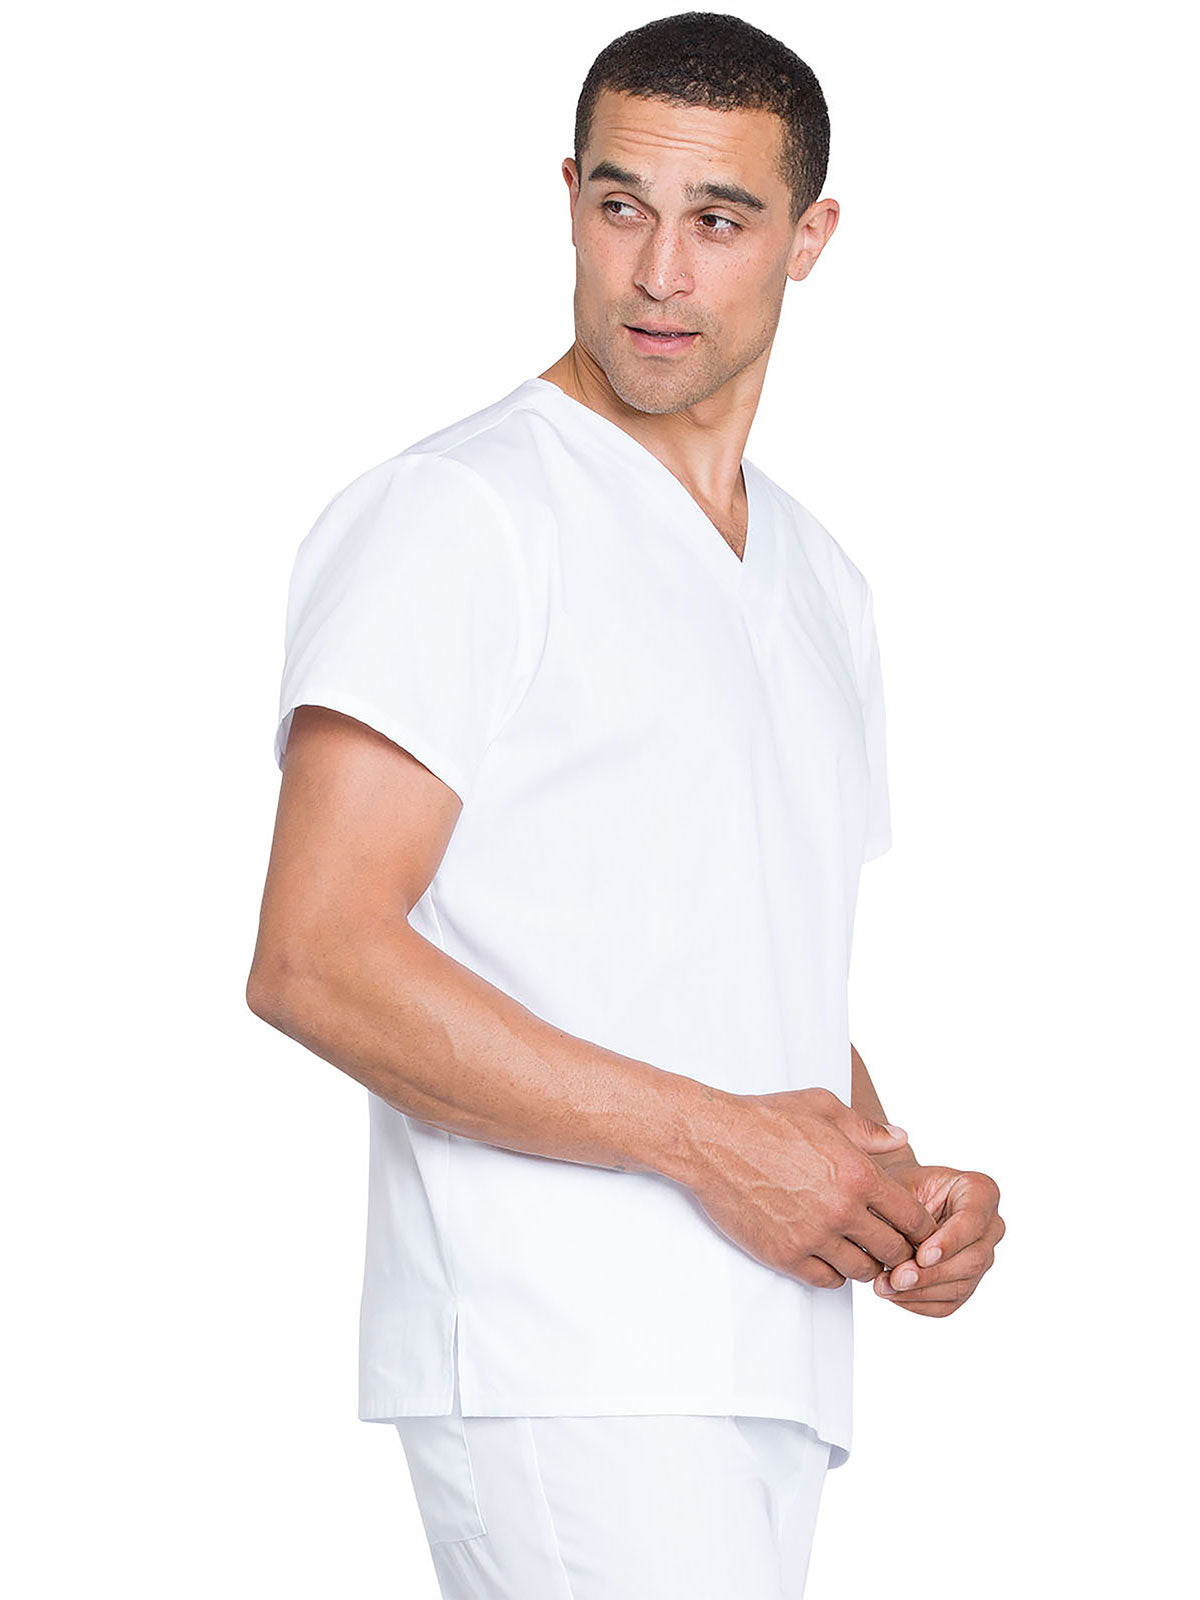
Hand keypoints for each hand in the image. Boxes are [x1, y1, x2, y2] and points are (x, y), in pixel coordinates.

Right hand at [687, 1087, 939, 1289]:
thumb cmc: (767, 1119)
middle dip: (897, 1248)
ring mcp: (812, 1237)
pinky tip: (827, 1254)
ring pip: (862, 1271)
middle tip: (887, 1241)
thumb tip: (901, 1139)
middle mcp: (841, 1211)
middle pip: (893, 1251)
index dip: (919, 1226)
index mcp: (859, 1174)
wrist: (713, 1141)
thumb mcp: (823, 1107)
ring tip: (855, 1247)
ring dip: (864, 1262)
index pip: (913, 1218)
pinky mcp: (785, 1255)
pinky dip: (833, 1272)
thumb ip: (867, 1129)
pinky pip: (827, 1281)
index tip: (912, 1227)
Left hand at [872, 1164, 1004, 1316]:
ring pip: (961, 1285)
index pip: (973, 1220)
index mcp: (979, 1191)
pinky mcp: (967, 1282)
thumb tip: (897, 1249)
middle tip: (898, 1277)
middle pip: (972, 1259)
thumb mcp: (898, 1186)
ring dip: (921, 1291)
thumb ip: (902, 1213)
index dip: (949, 1242)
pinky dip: (919, 1303)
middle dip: (931, 1273)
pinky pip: (949, 1303)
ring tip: (887, 1287)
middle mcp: (988, 1226)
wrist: (894, 1202)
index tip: (922, 1256)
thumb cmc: (899, 1187)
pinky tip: (896, 1295)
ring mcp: (981, 1257)